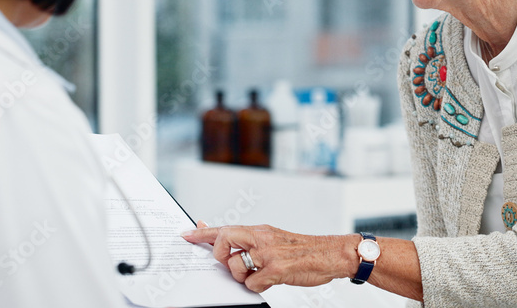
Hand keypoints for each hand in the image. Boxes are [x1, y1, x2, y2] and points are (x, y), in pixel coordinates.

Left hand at [181, 223, 357, 292]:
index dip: (202, 232)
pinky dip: (258, 287)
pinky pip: (253, 284)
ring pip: (236, 266)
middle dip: (220, 255)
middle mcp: (261, 238)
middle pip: (224, 239)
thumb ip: (251, 241)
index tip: (186, 234)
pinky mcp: (276, 269)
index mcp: (259, 230)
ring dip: (243, 277)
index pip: (224, 228)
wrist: (330, 254)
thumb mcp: (274, 238)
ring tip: (258, 275)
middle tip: (228, 263)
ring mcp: (268, 254)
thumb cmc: (303, 249)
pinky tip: (269, 282)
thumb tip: (229, 242)